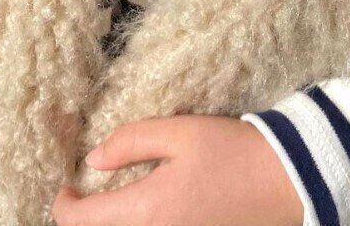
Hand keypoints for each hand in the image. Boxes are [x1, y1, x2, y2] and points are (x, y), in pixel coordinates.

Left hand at [52, 115, 304, 225]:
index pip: (81, 223)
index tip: (66, 188)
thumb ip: (131, 141)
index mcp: (147, 210)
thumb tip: (94, 159)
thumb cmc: (232, 151)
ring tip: (110, 207)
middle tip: (84, 199)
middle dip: (83, 221)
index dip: (63, 206)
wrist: (286, 181)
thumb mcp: (180, 132)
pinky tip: (143, 214)